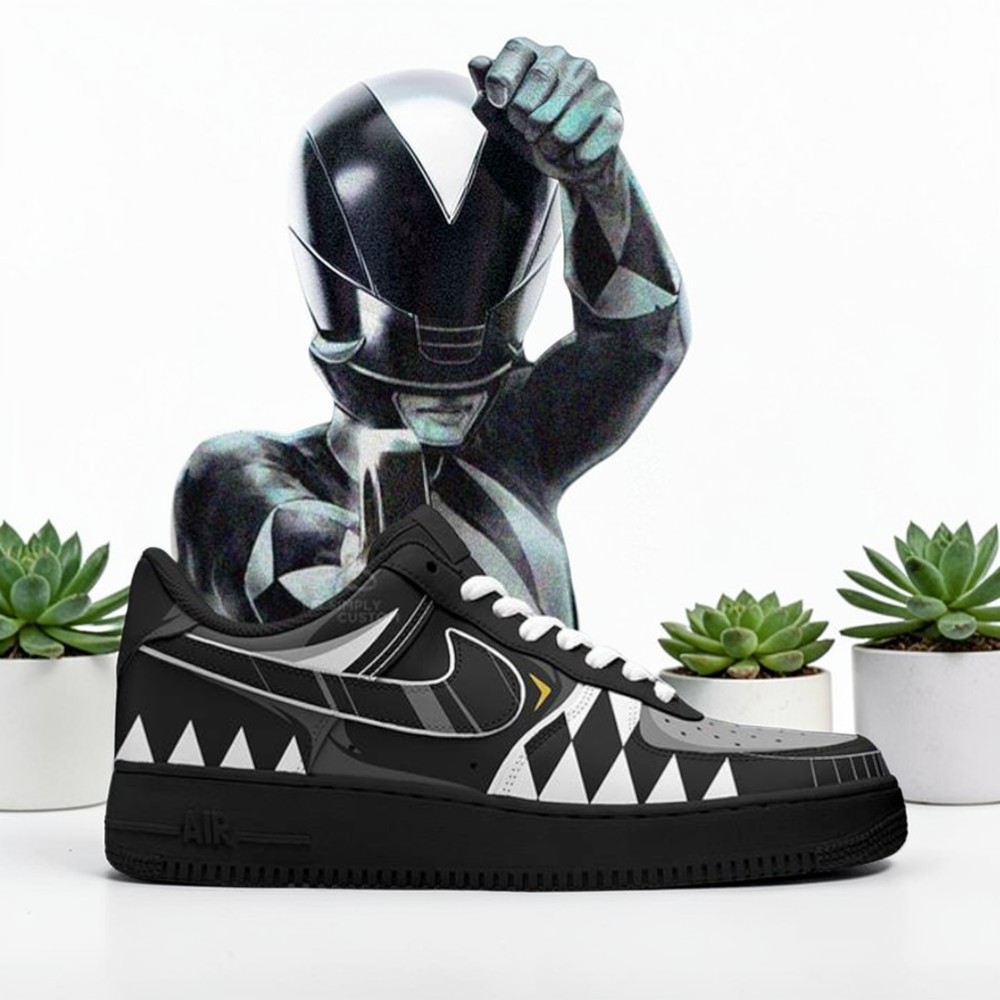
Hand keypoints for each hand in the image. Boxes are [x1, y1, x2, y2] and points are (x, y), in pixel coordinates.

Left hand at [468, 37, 622, 186]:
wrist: (574, 164)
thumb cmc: (535, 138)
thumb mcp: (502, 124)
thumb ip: (485, 99)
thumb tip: (477, 64)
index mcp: (541, 57)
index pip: (517, 49)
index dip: (502, 77)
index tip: (498, 103)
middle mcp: (572, 63)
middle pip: (539, 77)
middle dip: (524, 116)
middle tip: (528, 133)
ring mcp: (596, 86)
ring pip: (562, 121)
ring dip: (549, 146)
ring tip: (551, 147)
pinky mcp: (614, 114)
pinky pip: (586, 144)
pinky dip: (573, 159)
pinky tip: (575, 155)